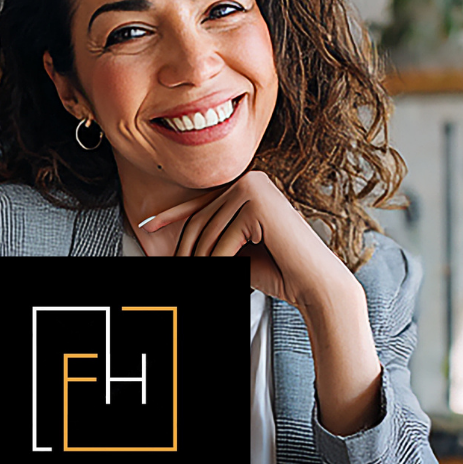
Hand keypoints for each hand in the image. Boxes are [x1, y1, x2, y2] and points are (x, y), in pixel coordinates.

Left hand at [134, 170, 382, 435]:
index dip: (172, 215)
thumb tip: (177, 249)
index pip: (202, 202)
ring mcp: (255, 189)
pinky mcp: (258, 205)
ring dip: (203, 261)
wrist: (315, 284)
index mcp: (248, 186)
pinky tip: (226, 274)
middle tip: (178, 271)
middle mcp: (251, 180)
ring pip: (209, 231)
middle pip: (202, 219)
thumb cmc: (279, 270)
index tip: (147, 224)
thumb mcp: (237, 252)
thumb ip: (212, 242)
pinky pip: (224, 240)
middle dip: (188, 252)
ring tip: (202, 276)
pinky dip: (220, 263)